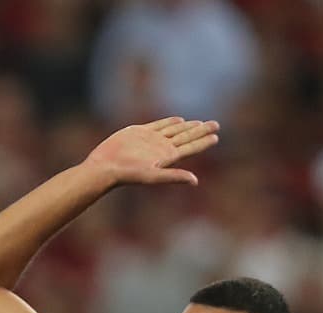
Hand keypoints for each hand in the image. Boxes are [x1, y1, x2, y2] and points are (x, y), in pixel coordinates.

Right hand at [84, 117, 219, 187]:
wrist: (106, 166)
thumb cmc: (128, 174)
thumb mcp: (153, 176)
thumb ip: (174, 176)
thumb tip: (195, 181)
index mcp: (167, 157)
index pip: (190, 147)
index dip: (203, 142)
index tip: (216, 136)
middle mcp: (161, 148)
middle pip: (186, 137)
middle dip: (201, 131)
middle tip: (216, 124)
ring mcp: (151, 140)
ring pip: (175, 130)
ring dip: (188, 127)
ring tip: (201, 123)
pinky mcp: (139, 132)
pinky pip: (158, 125)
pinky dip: (169, 122)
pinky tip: (179, 120)